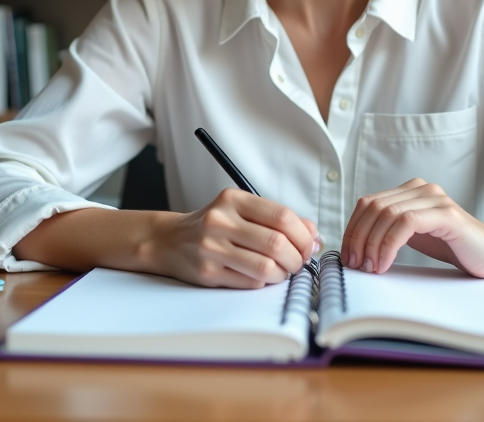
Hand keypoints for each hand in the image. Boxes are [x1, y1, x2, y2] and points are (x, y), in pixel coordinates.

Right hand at [149, 188, 318, 288]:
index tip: (309, 244)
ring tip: (282, 271)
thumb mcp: (240, 210)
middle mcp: (220, 221)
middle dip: (297, 258)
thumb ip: (276, 218)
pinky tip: (262, 277)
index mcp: (233, 199)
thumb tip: (313, 234)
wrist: (169, 240)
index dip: (304, 235)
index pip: (282, 216)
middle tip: (298, 261)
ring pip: (266, 267)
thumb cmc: (212, 226)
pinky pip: (250, 283)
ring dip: (283, 274)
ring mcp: (212, 247)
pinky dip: (264, 283)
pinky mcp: (208, 272)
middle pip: (277, 243)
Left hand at [340, 178, 483, 277]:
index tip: (347, 255)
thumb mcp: (414, 238)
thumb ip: (390, 231)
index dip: (352, 229)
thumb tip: (355, 246)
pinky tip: (384, 263)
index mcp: (411, 191)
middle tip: (355, 265)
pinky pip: (406, 223)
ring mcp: (435, 199)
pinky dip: (388, 244)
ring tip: (370, 267)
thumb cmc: (454, 248)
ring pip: (387, 214)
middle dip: (358, 238)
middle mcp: (421, 189)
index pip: (368, 203)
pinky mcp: (446, 214)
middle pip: (374, 207)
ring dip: (371, 244)